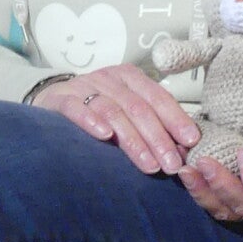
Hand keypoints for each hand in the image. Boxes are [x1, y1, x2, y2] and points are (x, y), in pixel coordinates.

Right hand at [32, 63, 201, 174]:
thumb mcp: (126, 110)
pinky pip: (76, 108)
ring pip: (113, 112)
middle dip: (158, 138)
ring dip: (133, 140)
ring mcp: (84, 86)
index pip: (158, 97)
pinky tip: (105, 136)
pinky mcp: (60, 98)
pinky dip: (91, 121)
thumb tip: (180, 150)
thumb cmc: (96, 109)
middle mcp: (109, 78)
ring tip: (148, 164)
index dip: (176, 119)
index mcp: (130, 78)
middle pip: (138, 108)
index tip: (190, 141)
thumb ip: (150, 124)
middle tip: (171, 164)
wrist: (52, 100)